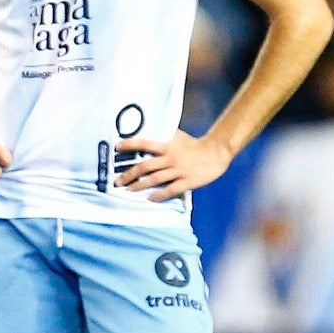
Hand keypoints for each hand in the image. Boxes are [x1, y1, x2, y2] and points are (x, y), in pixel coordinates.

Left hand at [115, 130, 232, 200]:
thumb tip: (147, 134)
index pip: (144, 143)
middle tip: (117, 181)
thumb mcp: (177, 137)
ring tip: (128, 190)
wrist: (216, 152)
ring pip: (154, 179)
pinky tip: (150, 199)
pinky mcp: (187, 181)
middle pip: (145, 166)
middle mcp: (170, 157)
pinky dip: (159, 195)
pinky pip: (170, 190)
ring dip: (139, 186)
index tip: (116, 148)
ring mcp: (178, 170)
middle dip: (128, 174)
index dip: (130, 145)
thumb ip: (163, 138)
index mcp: (167, 145)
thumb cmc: (194, 145)